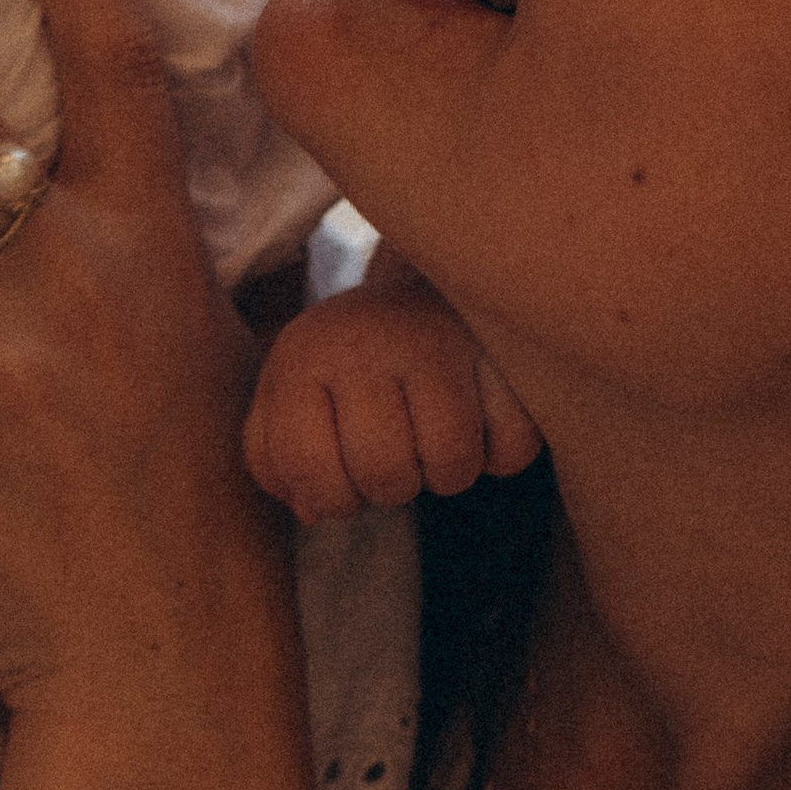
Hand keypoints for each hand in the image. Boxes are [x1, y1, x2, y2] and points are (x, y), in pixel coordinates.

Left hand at [244, 256, 541, 517]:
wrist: (433, 278)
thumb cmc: (357, 359)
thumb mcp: (298, 397)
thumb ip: (281, 459)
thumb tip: (310, 510)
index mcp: (302, 358)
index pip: (302, 468)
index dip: (329, 498)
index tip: (344, 476)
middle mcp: (363, 340)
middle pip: (382, 474)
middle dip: (393, 488)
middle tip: (398, 451)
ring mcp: (435, 338)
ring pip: (451, 466)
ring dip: (447, 473)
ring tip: (437, 434)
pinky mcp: (500, 346)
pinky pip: (509, 448)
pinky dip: (499, 452)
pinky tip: (480, 416)